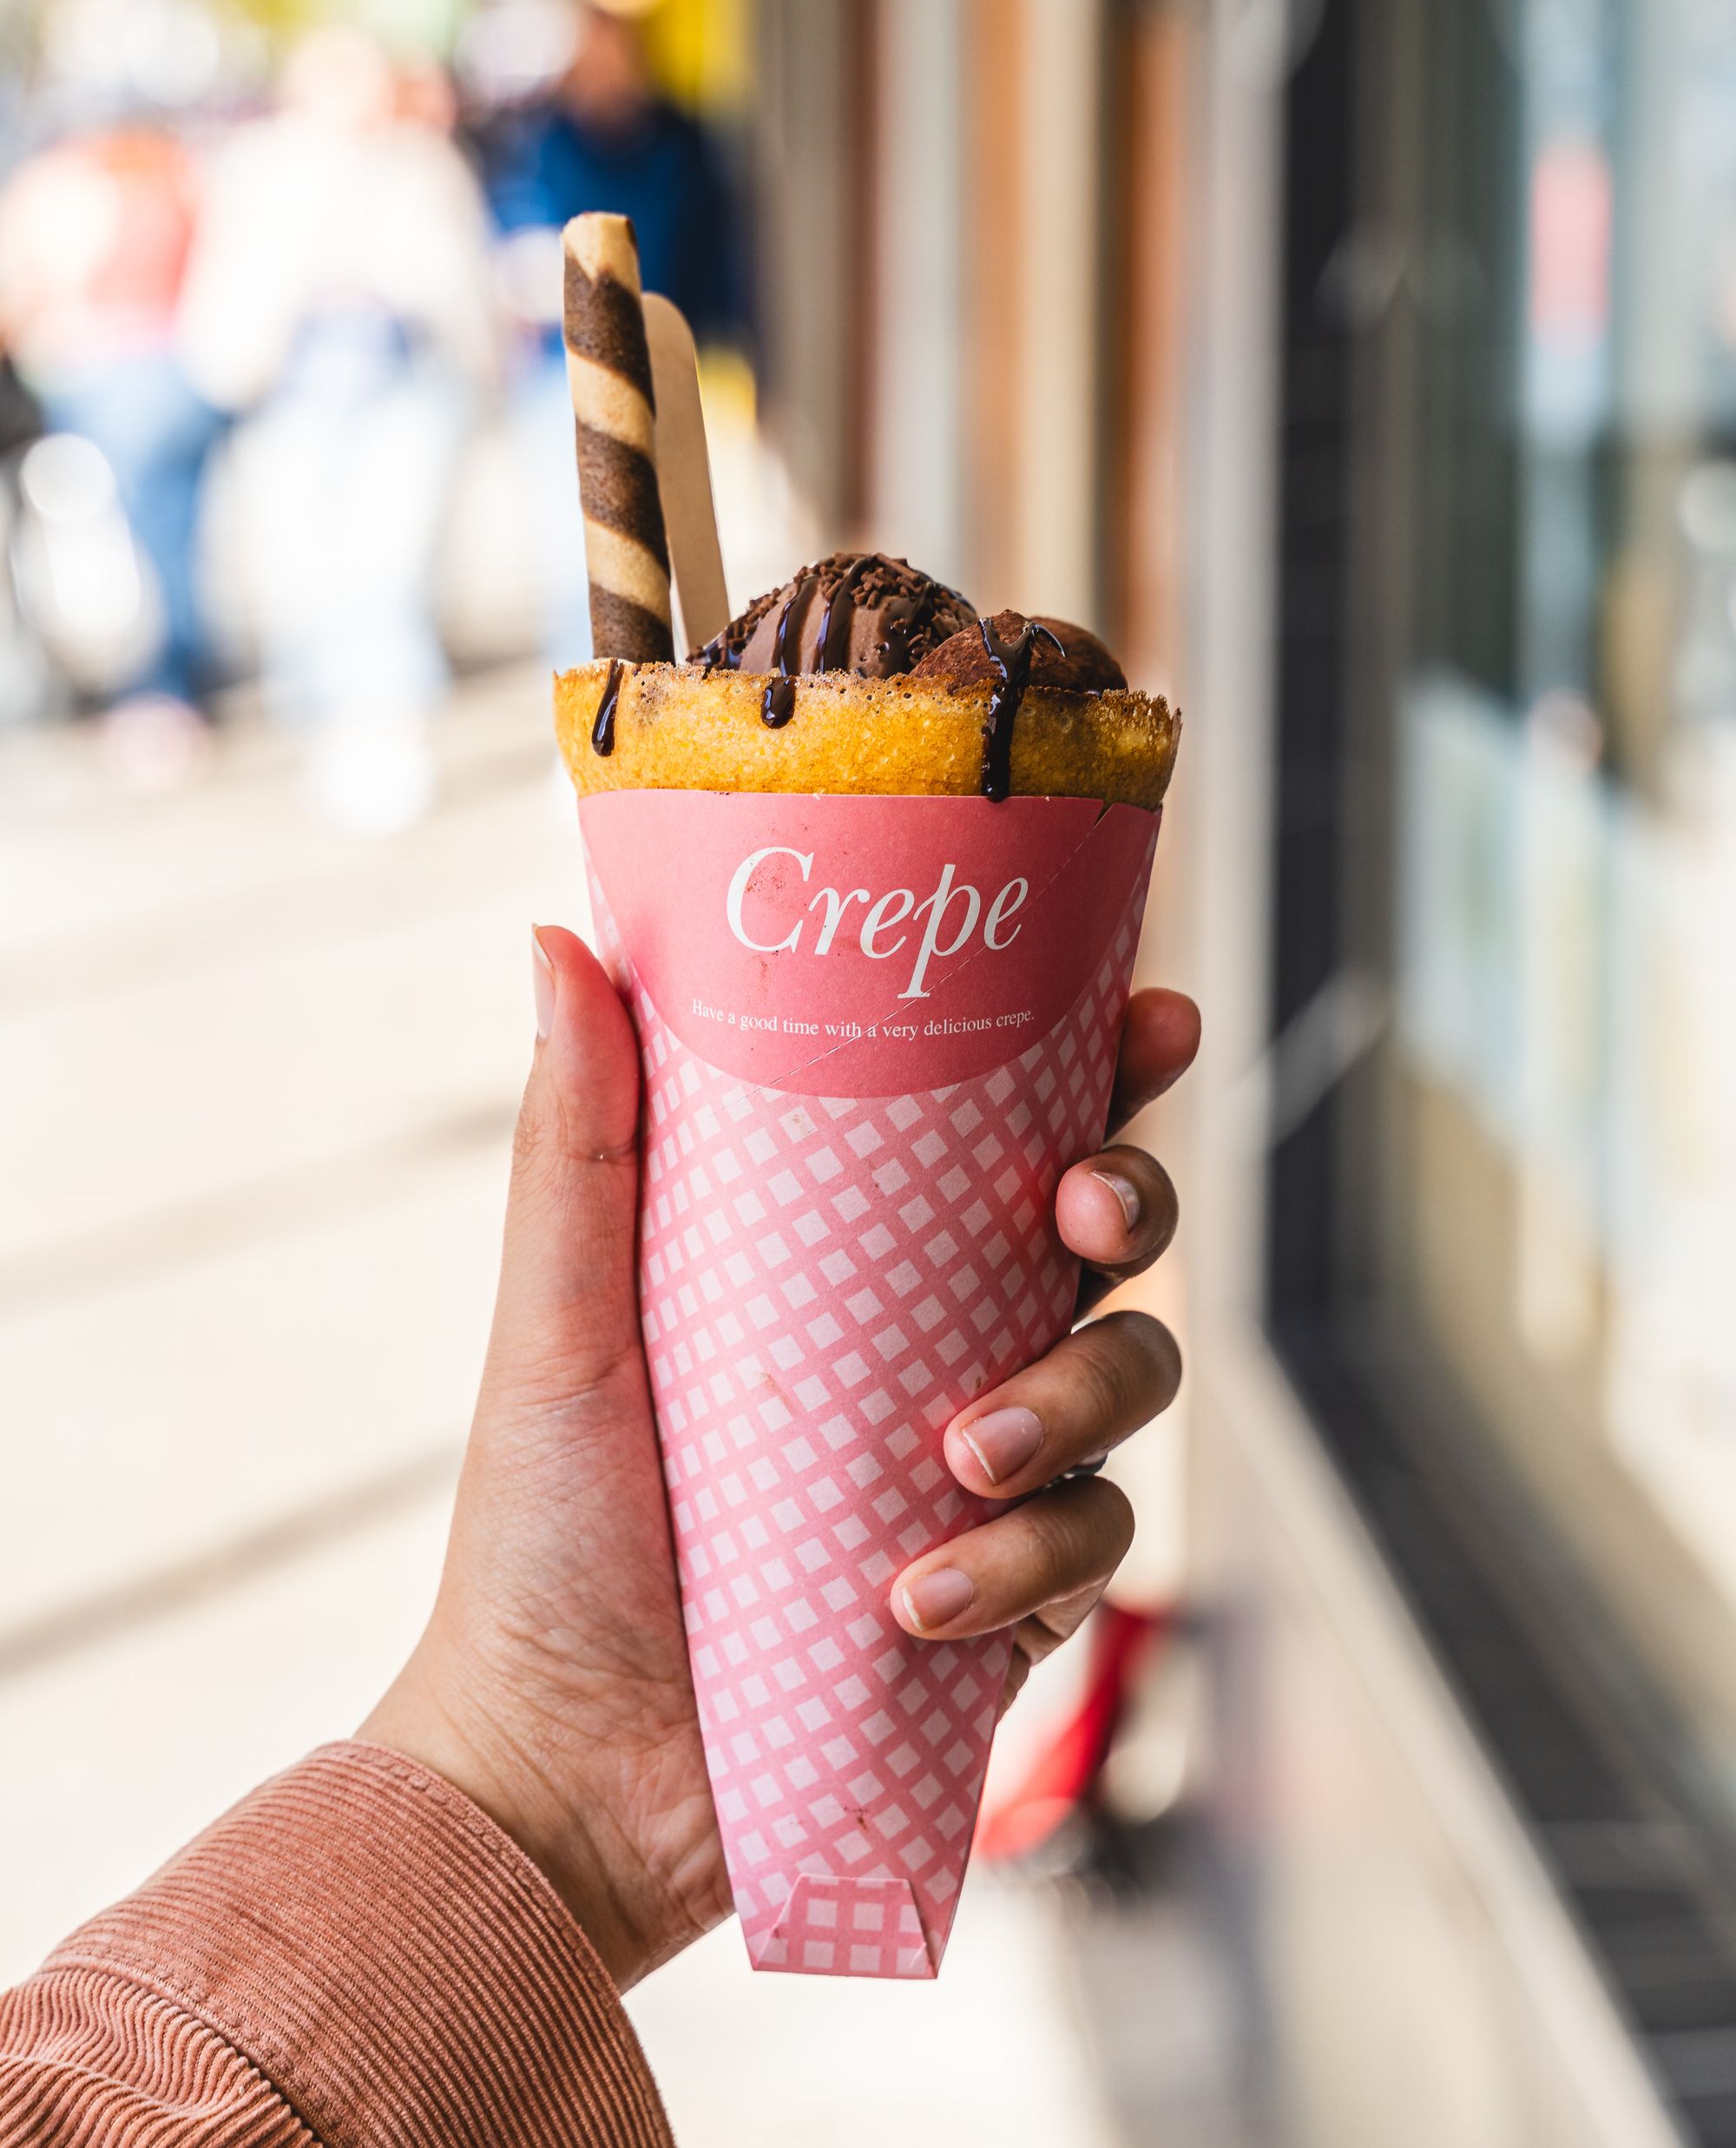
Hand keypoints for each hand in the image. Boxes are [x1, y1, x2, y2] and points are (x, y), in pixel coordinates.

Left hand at [362, 928, 1198, 1990]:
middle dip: (1133, 1209)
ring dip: (1072, 1405)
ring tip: (961, 1463)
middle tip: (1080, 1222)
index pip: (1005, 1129)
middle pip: (1112, 1242)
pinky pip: (1091, 1549)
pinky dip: (1024, 1565)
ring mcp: (986, 1472)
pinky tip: (921, 1600)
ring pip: (1130, 1385)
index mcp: (857, 1257)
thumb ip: (576, 1138)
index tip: (1147, 1016)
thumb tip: (557, 939)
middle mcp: (941, 1346)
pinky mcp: (1011, 1594)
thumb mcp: (562, 1318)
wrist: (562, 1767)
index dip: (1103, 1063)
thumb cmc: (547, 1528)